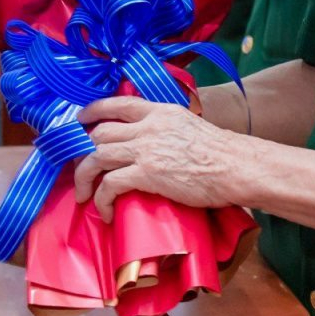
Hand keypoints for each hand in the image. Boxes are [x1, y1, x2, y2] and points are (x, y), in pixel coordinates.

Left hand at [73, 98, 247, 218]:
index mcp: (159, 112)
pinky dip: (102, 199)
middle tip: (81, 168)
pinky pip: (110, 184)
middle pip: (100, 132)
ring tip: (83, 194)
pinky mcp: (147, 174)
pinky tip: (106, 211)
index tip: (80, 120)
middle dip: (83, 151)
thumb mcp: (189, 126)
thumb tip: (156, 140)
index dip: (93, 111)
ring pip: (97, 156)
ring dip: (84, 177)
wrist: (235, 166)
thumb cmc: (220, 153)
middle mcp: (148, 127)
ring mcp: (146, 149)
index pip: (118, 104)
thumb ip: (167, 127)